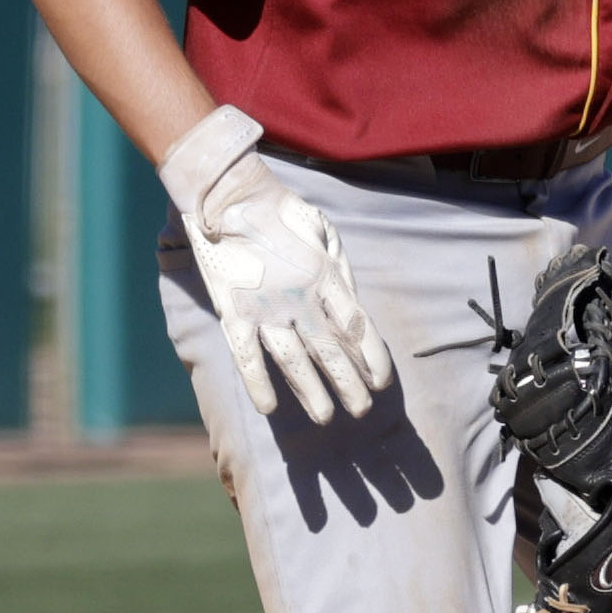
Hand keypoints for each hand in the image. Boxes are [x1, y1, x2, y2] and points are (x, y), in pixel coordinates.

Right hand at [161, 103, 393, 423]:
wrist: (230, 195)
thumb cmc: (283, 212)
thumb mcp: (325, 233)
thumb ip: (340, 272)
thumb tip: (353, 309)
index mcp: (326, 276)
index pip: (356, 327)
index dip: (372, 357)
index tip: (381, 382)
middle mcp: (300, 298)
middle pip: (330, 351)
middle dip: (348, 384)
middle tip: (361, 410)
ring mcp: (266, 307)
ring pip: (294, 361)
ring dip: (311, 392)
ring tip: (326, 417)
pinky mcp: (233, 312)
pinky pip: (247, 355)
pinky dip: (257, 382)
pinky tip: (269, 407)